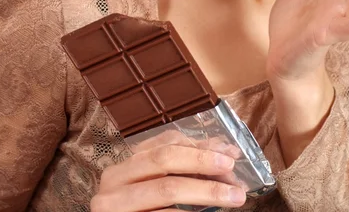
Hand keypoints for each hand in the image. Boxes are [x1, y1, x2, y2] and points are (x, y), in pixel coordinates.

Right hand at [90, 129, 246, 211]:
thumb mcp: (157, 188)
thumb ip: (184, 169)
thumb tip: (223, 150)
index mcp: (125, 164)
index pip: (165, 143)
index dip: (199, 145)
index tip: (229, 152)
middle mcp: (114, 181)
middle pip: (164, 159)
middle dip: (202, 161)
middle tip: (231, 169)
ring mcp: (115, 205)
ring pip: (167, 188)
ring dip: (206, 191)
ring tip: (234, 196)